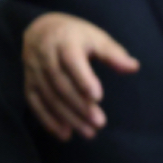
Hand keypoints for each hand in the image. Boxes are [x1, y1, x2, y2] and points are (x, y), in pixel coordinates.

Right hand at [23, 12, 140, 140]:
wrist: (43, 28)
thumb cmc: (77, 36)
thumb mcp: (97, 38)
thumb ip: (113, 54)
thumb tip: (133, 66)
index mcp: (64, 41)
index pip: (71, 60)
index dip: (83, 79)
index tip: (98, 97)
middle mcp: (45, 55)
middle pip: (60, 83)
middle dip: (79, 105)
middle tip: (99, 123)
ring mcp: (34, 69)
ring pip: (48, 96)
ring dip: (67, 117)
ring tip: (89, 133)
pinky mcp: (29, 81)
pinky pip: (34, 101)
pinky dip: (47, 119)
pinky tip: (64, 134)